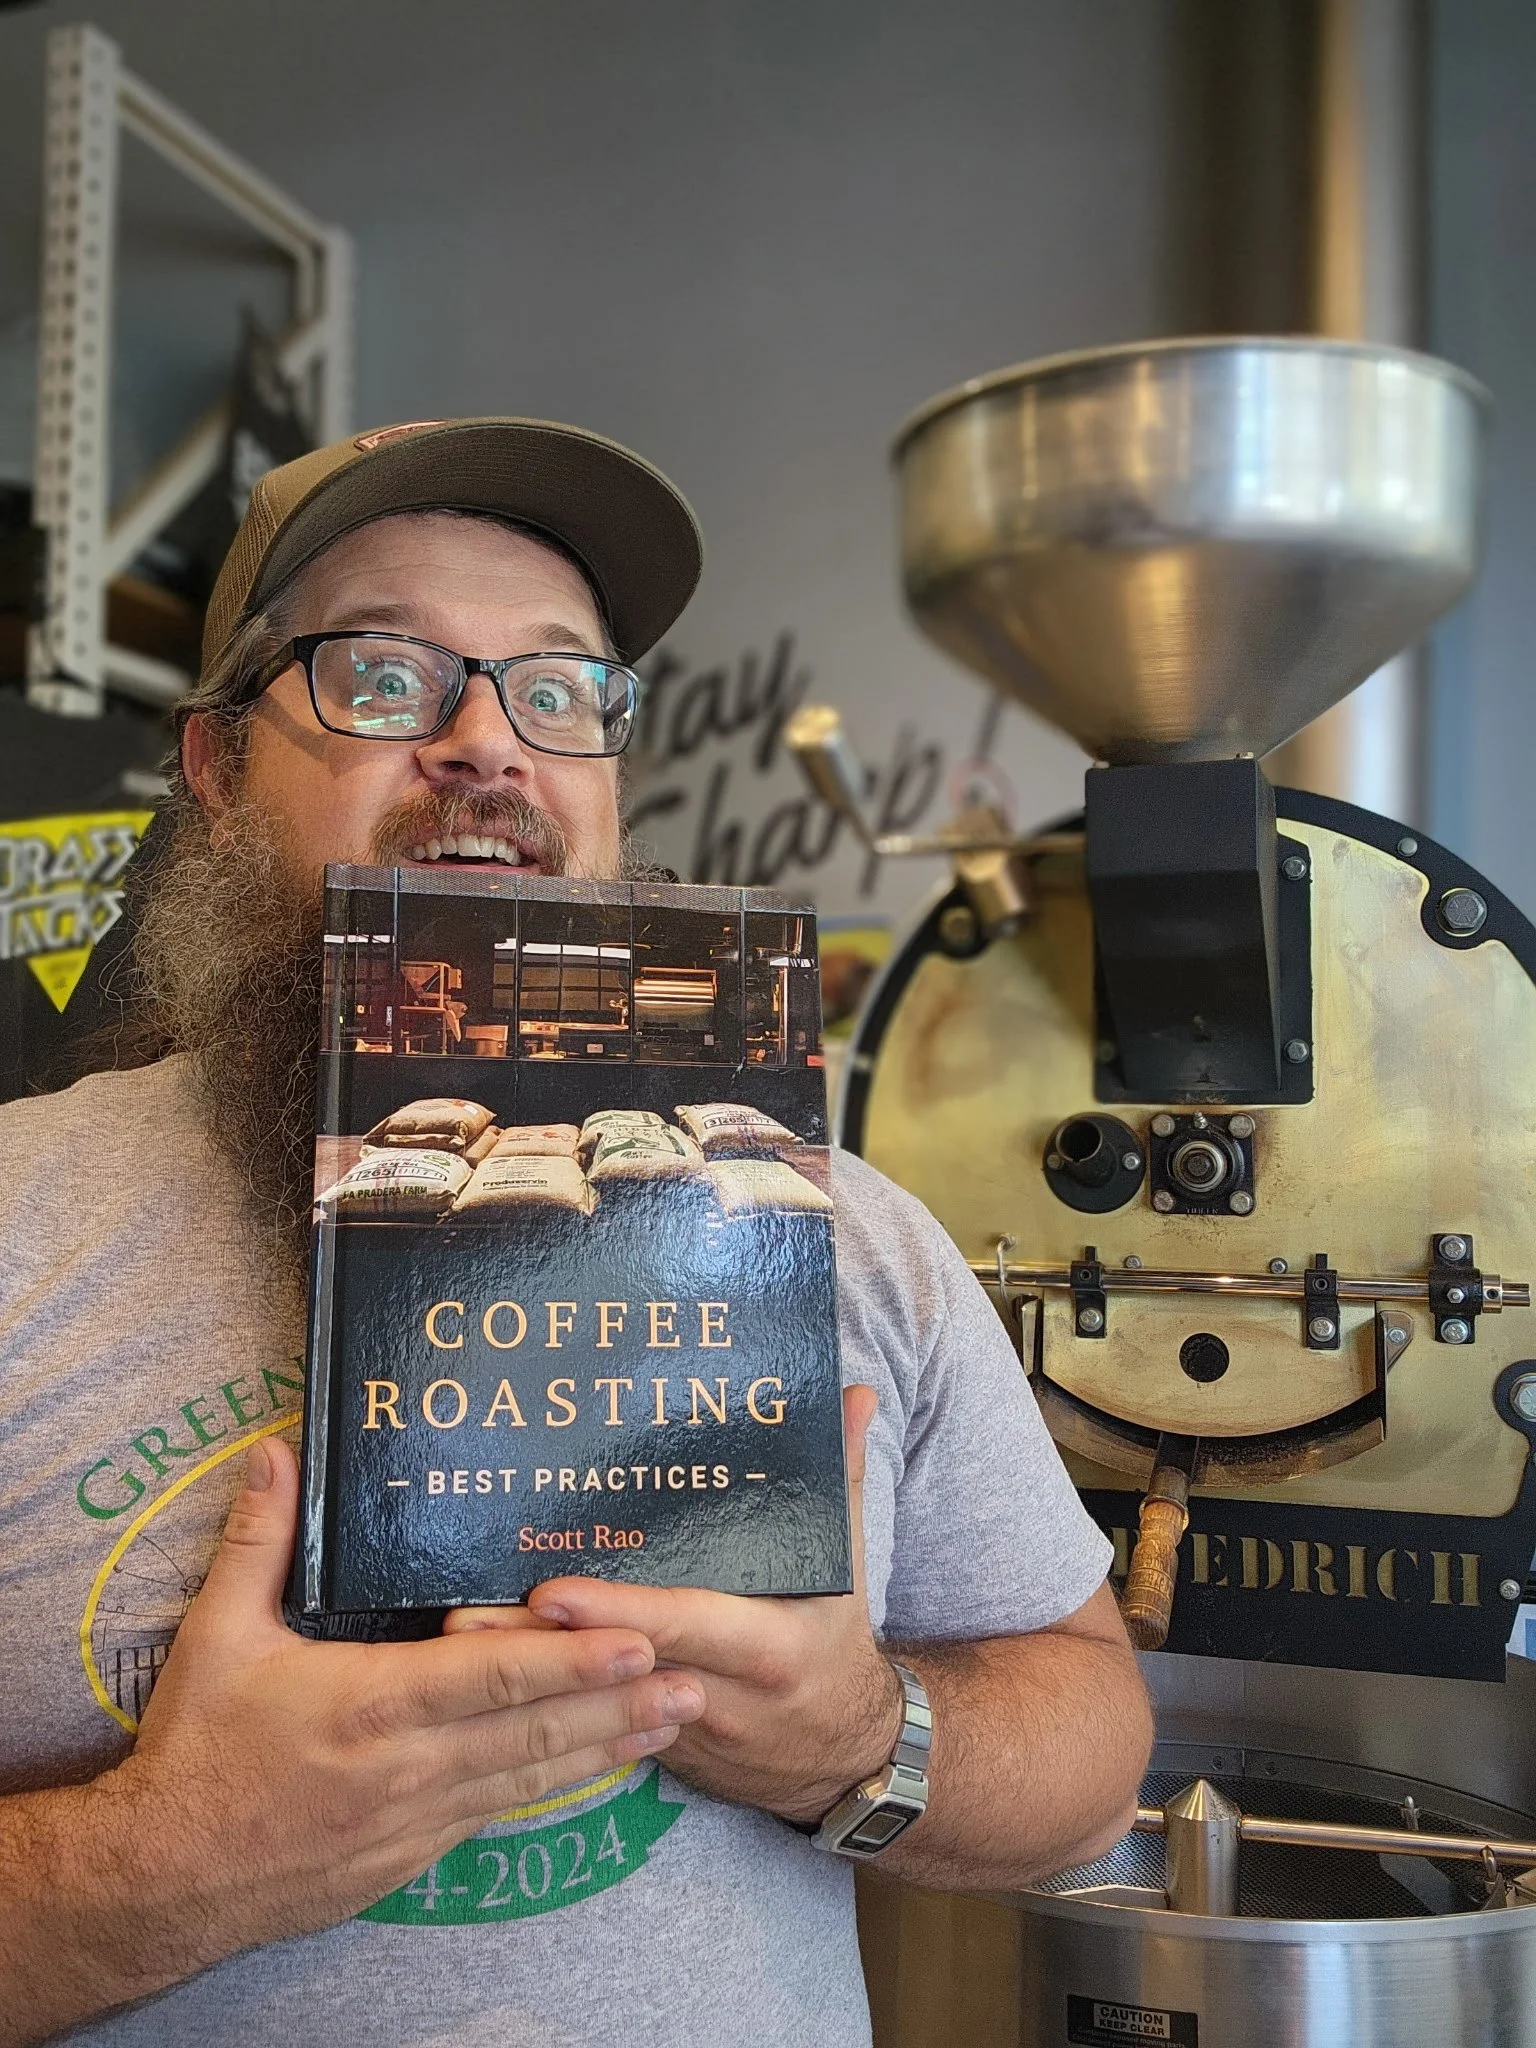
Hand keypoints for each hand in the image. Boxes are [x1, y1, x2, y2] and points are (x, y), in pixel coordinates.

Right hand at [110, 1437, 703, 1961]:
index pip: (493, 1675)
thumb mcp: (215, 1635)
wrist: (165, 1879)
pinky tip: (598, 1768)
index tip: (638, 1639)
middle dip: (622, 1705)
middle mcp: (410, 1765)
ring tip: (677, 1721)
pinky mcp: (412, 1855)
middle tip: (697, 1681)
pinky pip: (500, 1811)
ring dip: (609, 1748)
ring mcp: (417, 1818)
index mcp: (373, 1703)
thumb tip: (277, 1450)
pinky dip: (555, 1787)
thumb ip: (257, 1540)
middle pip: (535, 1730)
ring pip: (531, 1777)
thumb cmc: (196, 1749)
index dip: (571, 1659)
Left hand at [445, 1385, 900, 1825]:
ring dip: (525, 1683)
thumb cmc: (834, 1640)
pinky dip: (544, 1704)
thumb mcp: (846, 1565)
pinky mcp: (651, 1752)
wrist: (841, 1757)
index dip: (615, 1611)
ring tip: (452, 1651)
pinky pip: (591, 1725)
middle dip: (538, 1651)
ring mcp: (678, 1733)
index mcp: (765, 1646)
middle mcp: (718, 1698)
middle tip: (463, 1619)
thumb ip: (841, 1479)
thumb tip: (854, 1396)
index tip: (549, 1591)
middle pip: (616, 1672)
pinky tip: (486, 1684)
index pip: (681, 1624)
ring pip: (591, 1707)